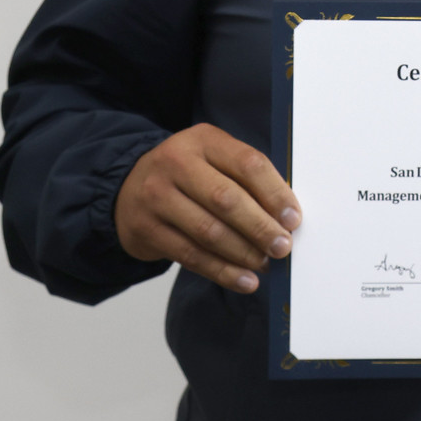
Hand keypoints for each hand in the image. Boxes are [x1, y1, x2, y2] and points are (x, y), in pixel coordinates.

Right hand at [115, 123, 300, 292]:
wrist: (128, 188)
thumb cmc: (188, 175)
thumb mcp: (214, 159)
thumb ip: (247, 179)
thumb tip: (285, 216)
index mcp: (204, 140)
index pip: (248, 164)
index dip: (275, 193)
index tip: (293, 219)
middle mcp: (177, 163)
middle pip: (227, 199)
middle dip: (260, 227)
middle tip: (283, 246)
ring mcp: (156, 196)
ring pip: (208, 231)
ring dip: (243, 253)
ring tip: (265, 263)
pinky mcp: (146, 229)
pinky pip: (190, 255)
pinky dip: (222, 271)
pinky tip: (244, 280)